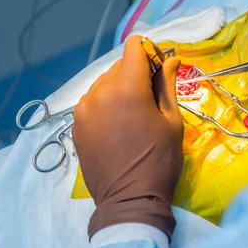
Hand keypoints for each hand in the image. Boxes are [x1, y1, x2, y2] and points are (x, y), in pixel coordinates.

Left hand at [72, 36, 183, 238]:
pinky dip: (106, 104)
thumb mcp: (171, 121)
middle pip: (119, 65)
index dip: (149, 52)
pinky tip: (117, 126)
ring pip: (104, 82)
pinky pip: (92, 101)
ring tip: (132, 116)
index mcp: (126, 88)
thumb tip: (172, 59)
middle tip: (150, 98)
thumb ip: (167, 85)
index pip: (134, 47)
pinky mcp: (76, 124)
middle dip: (136, 72)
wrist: (129, 200)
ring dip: (119, 88)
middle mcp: (99, 92)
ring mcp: (83, 109)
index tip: (159, 69)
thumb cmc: (159, 161)